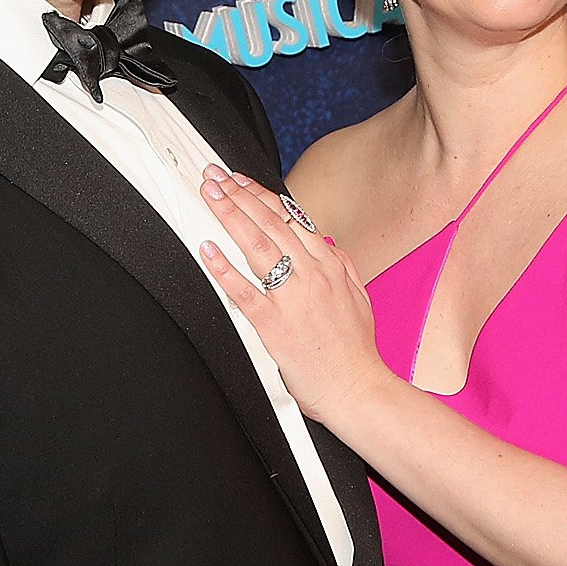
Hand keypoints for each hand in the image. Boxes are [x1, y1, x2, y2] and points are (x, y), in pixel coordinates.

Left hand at [195, 169, 390, 426]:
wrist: (358, 389)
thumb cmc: (356, 350)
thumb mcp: (359, 297)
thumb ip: (341, 266)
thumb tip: (325, 244)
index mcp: (331, 265)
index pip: (291, 219)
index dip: (262, 195)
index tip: (241, 180)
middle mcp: (312, 274)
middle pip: (270, 223)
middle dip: (239, 194)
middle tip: (214, 176)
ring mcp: (292, 298)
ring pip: (257, 246)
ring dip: (230, 215)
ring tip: (210, 194)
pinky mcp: (274, 324)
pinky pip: (243, 291)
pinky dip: (223, 268)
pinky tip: (207, 250)